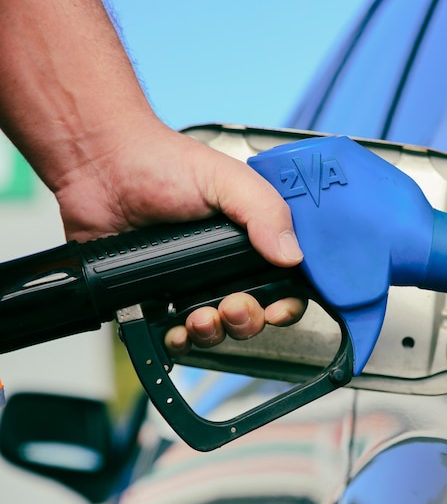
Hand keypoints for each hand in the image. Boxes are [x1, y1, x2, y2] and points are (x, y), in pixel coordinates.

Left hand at [52, 115, 306, 352]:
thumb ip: (266, 211)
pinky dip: (178, 341)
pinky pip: (174, 333)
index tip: (277, 309)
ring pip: (218, 329)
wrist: (98, 167)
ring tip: (200, 317)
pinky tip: (175, 330)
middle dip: (247, 320)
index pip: (285, 281)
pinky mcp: (156, 295)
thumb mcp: (226, 179)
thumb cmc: (159, 161)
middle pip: (254, 313)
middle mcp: (225, 263)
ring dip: (214, 332)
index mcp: (251, 236)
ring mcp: (191, 281)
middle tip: (232, 305)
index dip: (287, 302)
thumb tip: (291, 254)